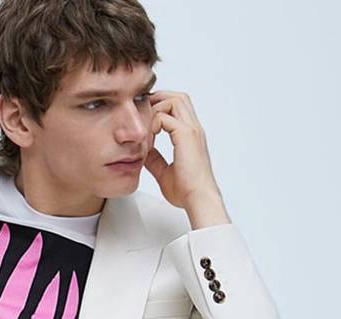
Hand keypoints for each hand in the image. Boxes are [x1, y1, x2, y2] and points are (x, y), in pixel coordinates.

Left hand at [144, 90, 228, 223]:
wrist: (198, 199)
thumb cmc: (186, 190)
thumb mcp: (164, 171)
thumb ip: (154, 159)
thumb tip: (142, 153)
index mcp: (191, 136)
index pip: (178, 107)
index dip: (160, 107)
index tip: (144, 121)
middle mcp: (194, 129)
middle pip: (178, 97)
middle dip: (158, 99)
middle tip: (142, 114)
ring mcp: (192, 130)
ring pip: (175, 100)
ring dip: (156, 108)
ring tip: (146, 126)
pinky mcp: (186, 136)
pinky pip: (166, 116)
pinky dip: (154, 123)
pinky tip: (149, 138)